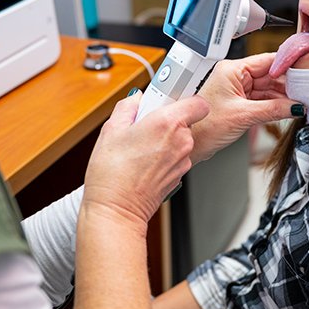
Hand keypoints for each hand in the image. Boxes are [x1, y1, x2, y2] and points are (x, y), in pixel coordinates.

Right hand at [83, 92, 209, 228]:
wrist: (117, 210)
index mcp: (167, 123)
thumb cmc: (112, 173)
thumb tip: (135, 100)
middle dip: (166, 120)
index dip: (185, 99)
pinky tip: (143, 162)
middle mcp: (181, 141)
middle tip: (143, 125)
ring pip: (179, 140)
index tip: (169, 99)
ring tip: (139, 147)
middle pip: (185, 121)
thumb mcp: (111, 129)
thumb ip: (128, 107)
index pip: (198, 102)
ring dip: (164, 140)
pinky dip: (163, 156)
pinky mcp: (179, 176)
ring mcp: (183, 160)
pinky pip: (175, 157)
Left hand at [191, 53, 296, 163]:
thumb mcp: (243, 116)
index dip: (288, 66)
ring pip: (268, 88)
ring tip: (300, 104)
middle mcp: (235, 76)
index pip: (268, 61)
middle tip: (307, 94)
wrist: (191, 143)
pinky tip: (288, 109)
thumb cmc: (204, 127)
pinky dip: (275, 105)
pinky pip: (262, 99)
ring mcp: (238, 89)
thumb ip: (272, 109)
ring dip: (283, 97)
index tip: (307, 72)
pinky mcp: (239, 102)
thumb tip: (295, 106)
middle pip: (270, 75)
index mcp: (232, 70)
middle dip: (288, 85)